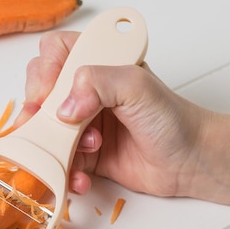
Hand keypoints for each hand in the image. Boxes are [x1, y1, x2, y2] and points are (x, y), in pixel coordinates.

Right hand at [15, 30, 209, 198]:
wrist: (190, 162)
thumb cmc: (173, 119)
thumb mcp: (137, 87)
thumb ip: (98, 83)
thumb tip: (63, 108)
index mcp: (98, 62)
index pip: (54, 51)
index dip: (44, 70)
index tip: (47, 94)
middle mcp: (86, 90)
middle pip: (39, 91)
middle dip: (41, 113)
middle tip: (54, 126)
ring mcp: (81, 122)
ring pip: (44, 130)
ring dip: (56, 145)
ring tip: (88, 150)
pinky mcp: (82, 152)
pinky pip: (58, 160)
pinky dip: (64, 171)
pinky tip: (80, 178)